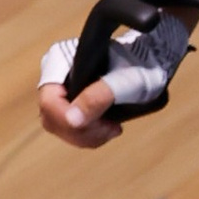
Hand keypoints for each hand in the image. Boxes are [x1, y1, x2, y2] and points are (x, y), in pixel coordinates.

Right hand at [36, 13, 190, 150]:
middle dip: (82, 131)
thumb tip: (73, 120)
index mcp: (59, 62)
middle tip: (110, 129)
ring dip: (88, 136)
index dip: (68, 120)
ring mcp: (61, 93)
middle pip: (54, 119)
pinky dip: (91, 136)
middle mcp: (54, 78)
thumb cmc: (137, 65)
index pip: (49, 101)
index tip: (99, 124)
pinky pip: (72, 131)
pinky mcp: (72, 106)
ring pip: (62, 129)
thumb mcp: (121, 82)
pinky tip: (110, 129)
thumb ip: (96, 98)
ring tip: (113, 129)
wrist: (149, 63)